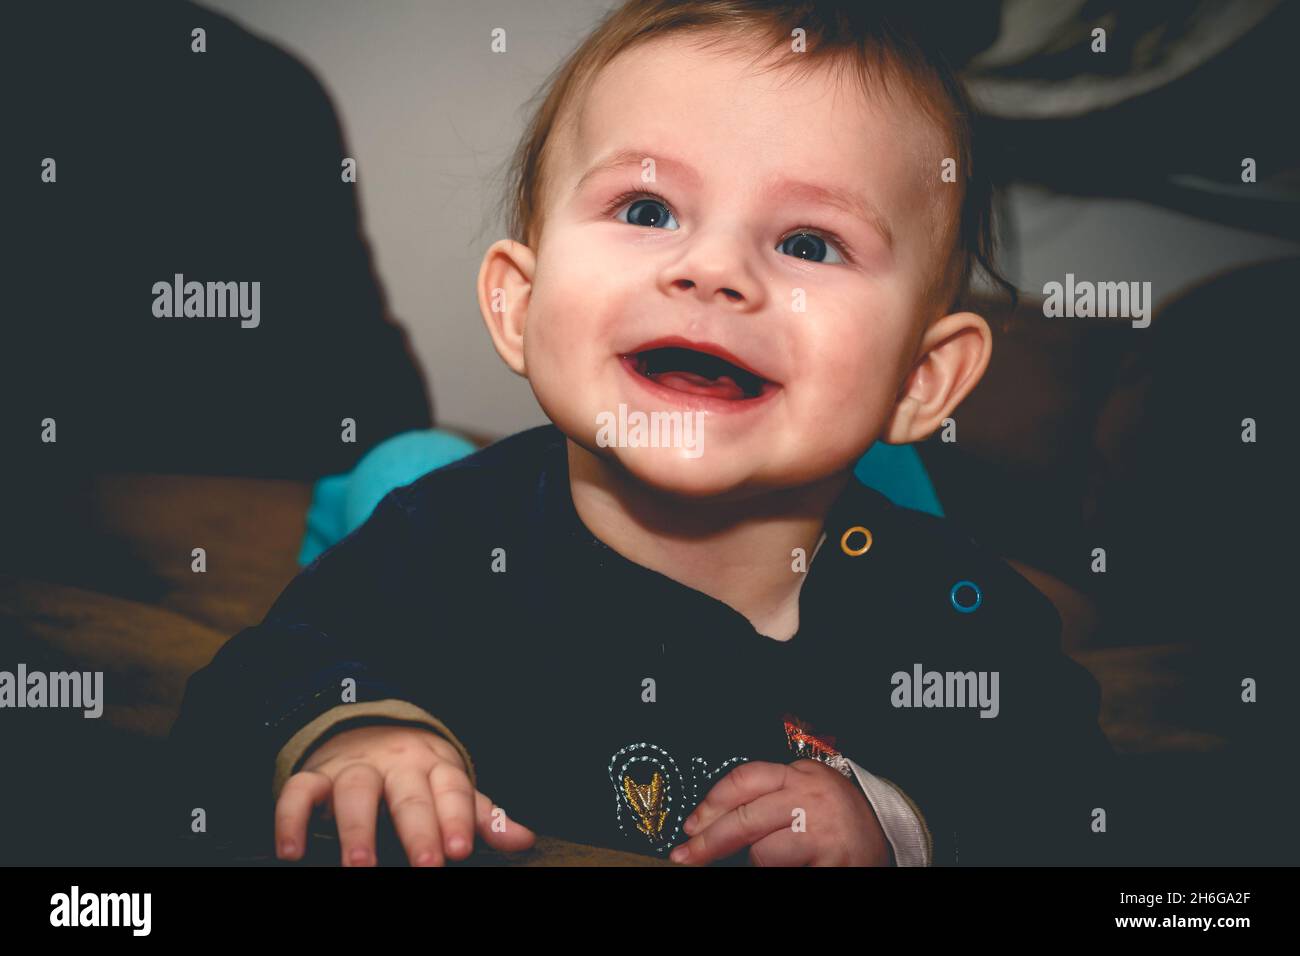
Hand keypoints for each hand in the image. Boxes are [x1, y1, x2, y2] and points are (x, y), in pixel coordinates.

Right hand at [274, 723, 535, 865]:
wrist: (369, 726)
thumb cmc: (418, 773)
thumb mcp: (452, 788)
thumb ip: (483, 815)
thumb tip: (524, 840)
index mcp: (435, 766)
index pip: (451, 789)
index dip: (457, 817)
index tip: (460, 848)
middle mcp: (396, 764)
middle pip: (408, 794)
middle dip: (417, 829)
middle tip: (427, 865)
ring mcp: (354, 767)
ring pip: (355, 790)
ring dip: (357, 828)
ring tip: (361, 865)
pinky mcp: (316, 775)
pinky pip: (298, 790)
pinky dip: (291, 817)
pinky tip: (292, 850)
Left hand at [670, 759, 891, 865]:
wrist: (890, 835)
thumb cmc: (839, 816)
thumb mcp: (806, 790)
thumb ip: (769, 795)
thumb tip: (713, 820)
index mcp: (800, 773)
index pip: (744, 779)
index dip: (711, 803)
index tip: (692, 825)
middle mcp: (810, 796)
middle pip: (744, 817)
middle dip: (708, 840)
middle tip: (686, 856)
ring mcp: (822, 830)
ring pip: (762, 851)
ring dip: (758, 861)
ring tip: (778, 860)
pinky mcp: (832, 862)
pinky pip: (784, 871)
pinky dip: (780, 872)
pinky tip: (793, 867)